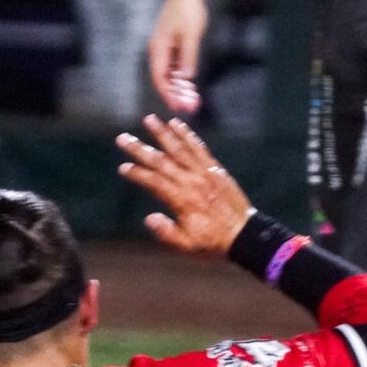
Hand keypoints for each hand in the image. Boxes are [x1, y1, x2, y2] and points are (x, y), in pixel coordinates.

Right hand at [117, 116, 251, 258]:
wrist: (244, 234)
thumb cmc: (213, 242)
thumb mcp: (187, 246)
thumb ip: (167, 233)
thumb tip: (149, 218)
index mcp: (182, 201)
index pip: (154, 182)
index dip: (137, 174)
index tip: (123, 167)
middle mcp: (191, 182)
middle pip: (162, 161)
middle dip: (140, 149)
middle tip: (123, 138)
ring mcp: (204, 173)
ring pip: (180, 149)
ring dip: (163, 133)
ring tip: (149, 119)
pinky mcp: (215, 168)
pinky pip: (199, 148)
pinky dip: (187, 135)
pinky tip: (177, 124)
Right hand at [146, 0, 207, 112]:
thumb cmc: (187, 10)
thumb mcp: (191, 35)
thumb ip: (188, 57)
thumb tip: (187, 78)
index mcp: (158, 48)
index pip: (159, 77)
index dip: (168, 94)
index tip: (178, 106)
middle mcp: (158, 50)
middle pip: (164, 78)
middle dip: (175, 94)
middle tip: (189, 108)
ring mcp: (164, 47)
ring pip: (169, 73)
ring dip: (179, 87)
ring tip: (192, 101)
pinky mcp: (172, 44)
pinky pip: (174, 66)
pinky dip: (181, 77)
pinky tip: (190, 85)